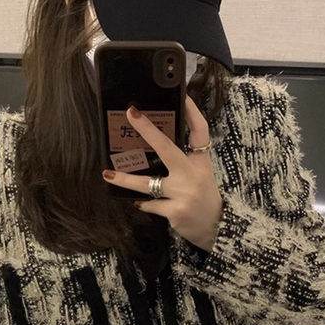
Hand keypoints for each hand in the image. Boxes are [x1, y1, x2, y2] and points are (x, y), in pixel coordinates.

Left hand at [102, 95, 223, 251]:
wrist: (217, 229)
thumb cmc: (205, 199)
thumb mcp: (202, 175)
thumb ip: (185, 162)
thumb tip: (156, 146)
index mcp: (201, 162)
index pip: (199, 132)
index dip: (192, 112)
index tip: (182, 96)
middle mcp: (192, 175)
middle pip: (167, 148)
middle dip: (148, 131)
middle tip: (132, 115)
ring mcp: (183, 194)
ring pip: (148, 183)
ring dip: (125, 179)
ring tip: (107, 174)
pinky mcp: (174, 211)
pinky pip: (150, 204)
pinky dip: (144, 203)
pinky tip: (139, 202)